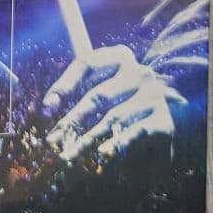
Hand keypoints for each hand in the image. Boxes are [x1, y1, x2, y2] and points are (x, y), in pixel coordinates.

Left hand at [43, 44, 185, 162]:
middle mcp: (140, 72)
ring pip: (112, 118)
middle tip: (53, 140)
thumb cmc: (121, 109)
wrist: (159, 137)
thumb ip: (74, 91)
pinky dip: (117, 144)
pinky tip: (103, 155)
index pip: (87, 63)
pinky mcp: (164, 121)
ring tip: (69, 155)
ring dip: (88, 139)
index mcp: (120, 57)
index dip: (65, 82)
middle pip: (98, 95)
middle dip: (72, 121)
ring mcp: (154, 96)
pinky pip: (134, 133)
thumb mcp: (99, 94)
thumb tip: (49, 104)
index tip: (48, 105)